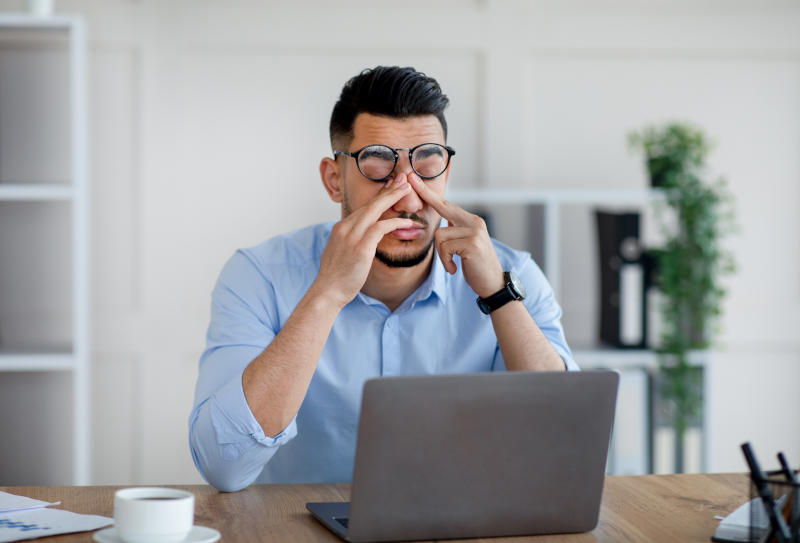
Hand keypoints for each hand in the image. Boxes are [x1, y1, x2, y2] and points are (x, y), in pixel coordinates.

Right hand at [313, 178, 414, 307]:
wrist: (327, 291)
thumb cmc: (336, 278)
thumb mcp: (340, 253)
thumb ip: (351, 242)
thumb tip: (362, 241)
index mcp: (340, 228)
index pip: (362, 207)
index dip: (378, 197)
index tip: (390, 187)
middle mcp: (345, 227)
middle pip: (369, 203)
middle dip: (388, 190)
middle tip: (403, 179)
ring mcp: (352, 236)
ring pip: (375, 210)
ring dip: (393, 198)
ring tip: (407, 190)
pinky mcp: (361, 247)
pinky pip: (381, 227)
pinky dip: (395, 222)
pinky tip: (407, 221)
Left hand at [407, 173, 503, 297]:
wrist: (492, 283)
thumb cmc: (475, 265)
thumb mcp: (465, 244)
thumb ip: (455, 230)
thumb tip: (442, 220)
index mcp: (471, 221)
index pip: (447, 204)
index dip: (429, 193)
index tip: (414, 178)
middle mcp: (474, 222)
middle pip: (442, 207)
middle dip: (425, 194)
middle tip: (410, 178)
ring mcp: (474, 232)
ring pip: (439, 236)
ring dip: (441, 254)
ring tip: (452, 263)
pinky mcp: (472, 243)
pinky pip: (445, 248)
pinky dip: (446, 261)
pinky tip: (454, 269)